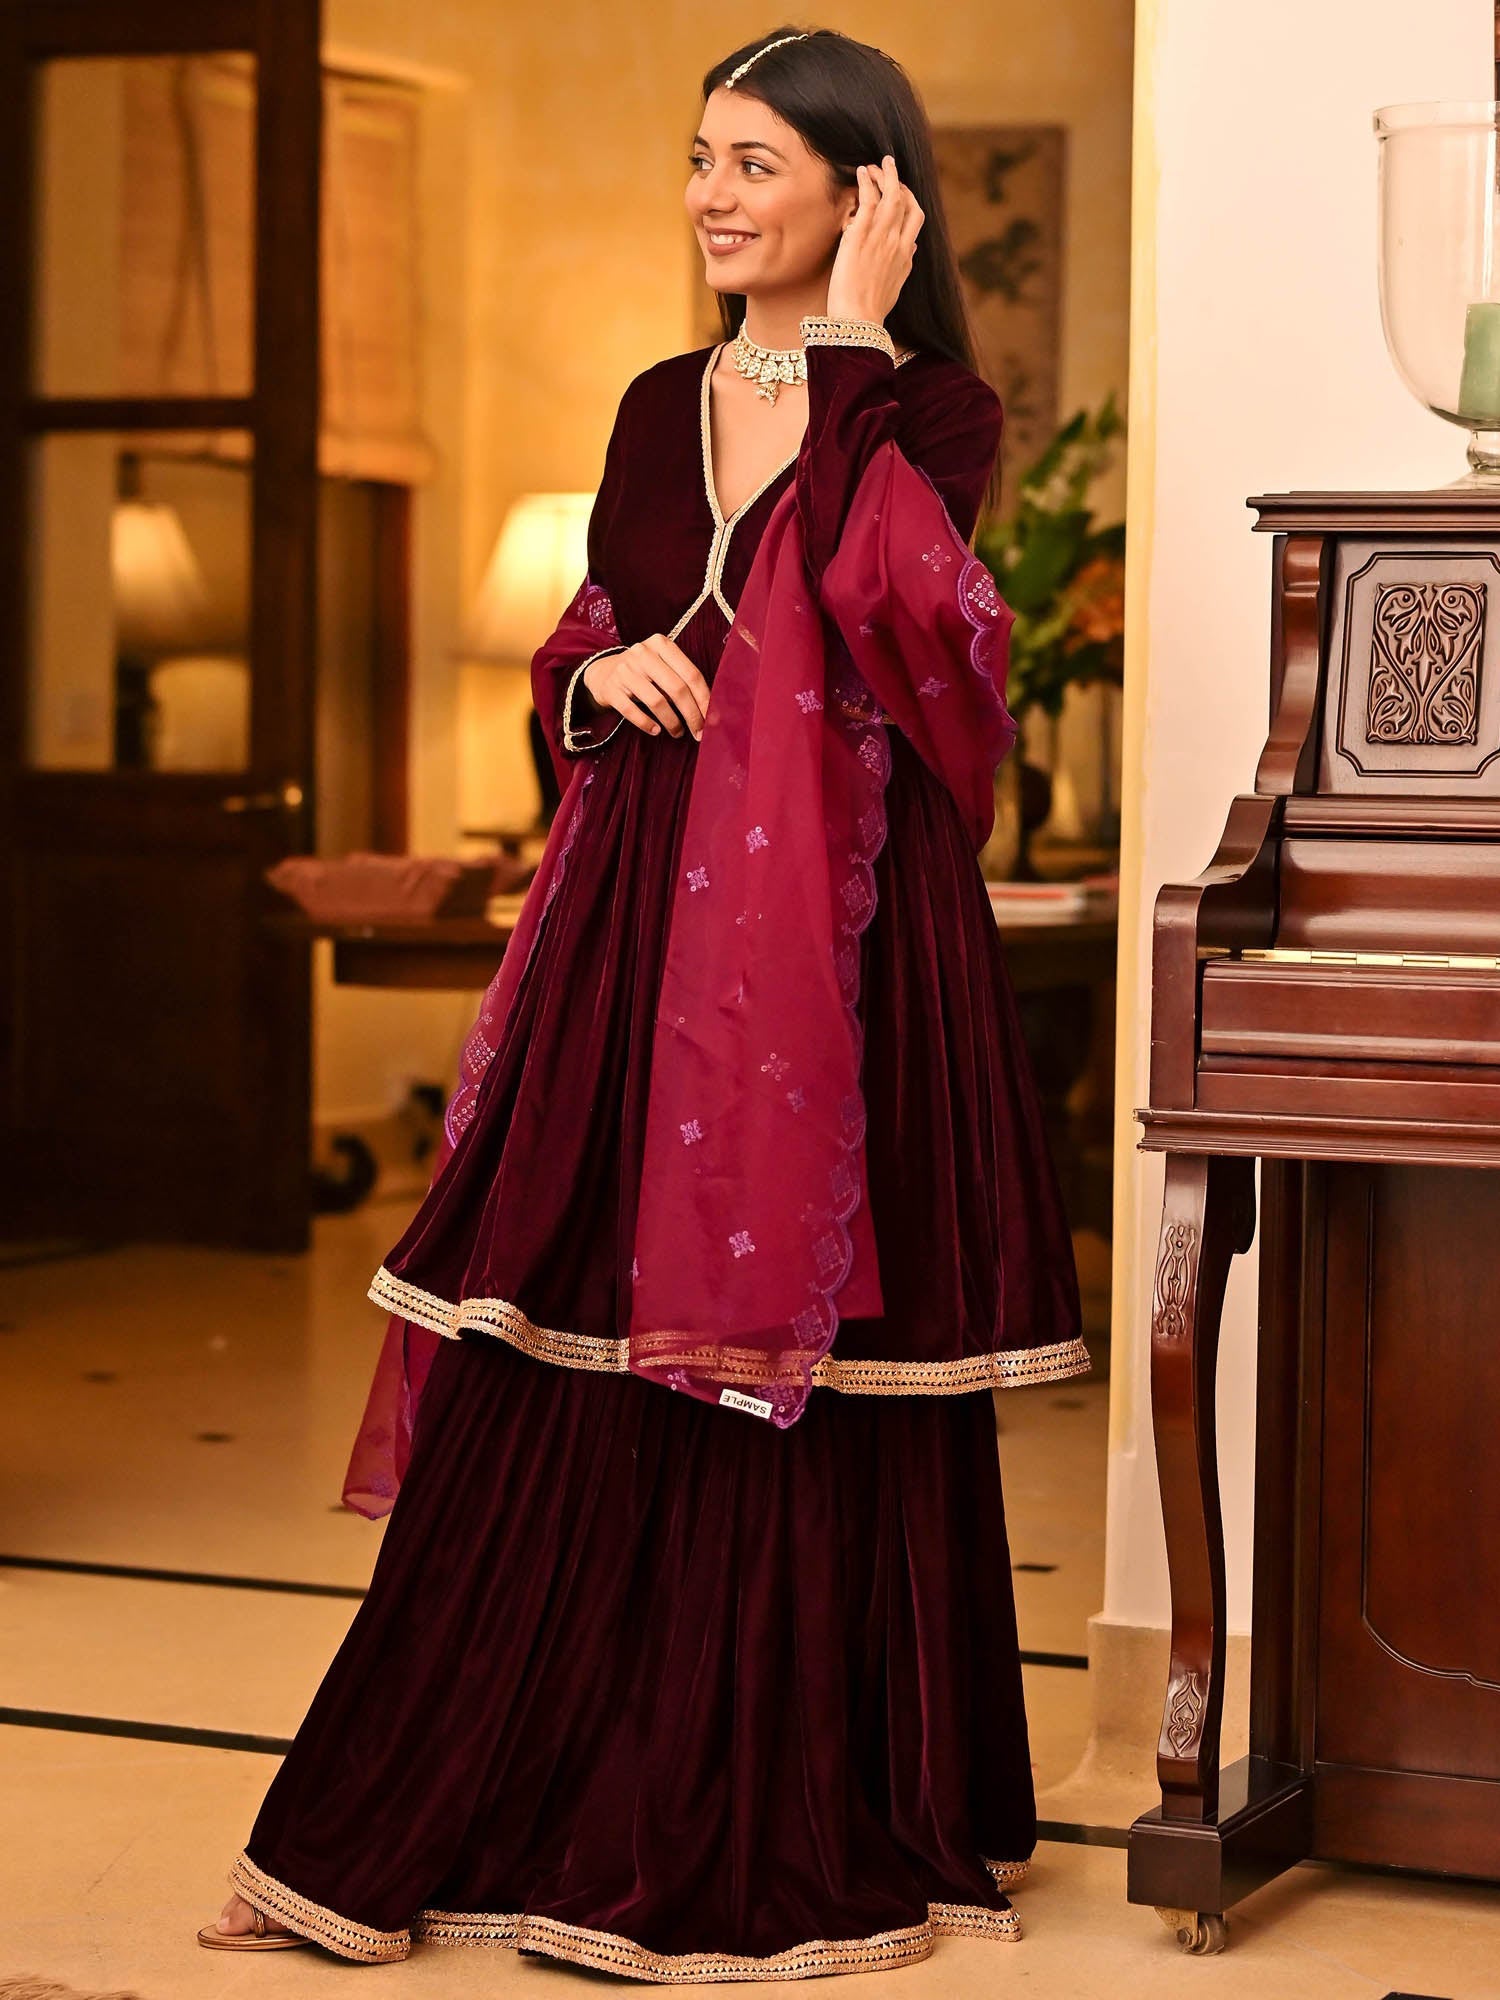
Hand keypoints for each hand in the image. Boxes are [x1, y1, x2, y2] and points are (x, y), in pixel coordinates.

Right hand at [584, 634, 709, 740]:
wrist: (604, 672)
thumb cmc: (644, 672)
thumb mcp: (662, 665)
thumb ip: (683, 679)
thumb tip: (709, 711)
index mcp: (661, 644)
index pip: (691, 673)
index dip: (704, 699)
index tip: (711, 719)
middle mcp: (642, 653)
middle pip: (677, 688)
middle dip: (691, 715)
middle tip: (698, 732)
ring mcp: (624, 670)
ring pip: (657, 701)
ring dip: (672, 722)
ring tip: (677, 732)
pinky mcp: (611, 688)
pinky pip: (632, 711)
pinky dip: (647, 724)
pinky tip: (656, 731)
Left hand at [826, 154, 922, 326]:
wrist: (858, 320)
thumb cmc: (870, 310)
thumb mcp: (894, 288)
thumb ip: (903, 266)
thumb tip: (912, 251)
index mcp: (906, 256)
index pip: (916, 219)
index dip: (910, 201)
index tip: (901, 192)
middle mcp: (898, 242)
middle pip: (907, 201)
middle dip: (899, 181)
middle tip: (888, 169)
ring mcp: (882, 236)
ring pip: (891, 194)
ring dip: (884, 175)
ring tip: (876, 164)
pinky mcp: (862, 234)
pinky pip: (869, 198)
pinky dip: (867, 181)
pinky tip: (861, 171)